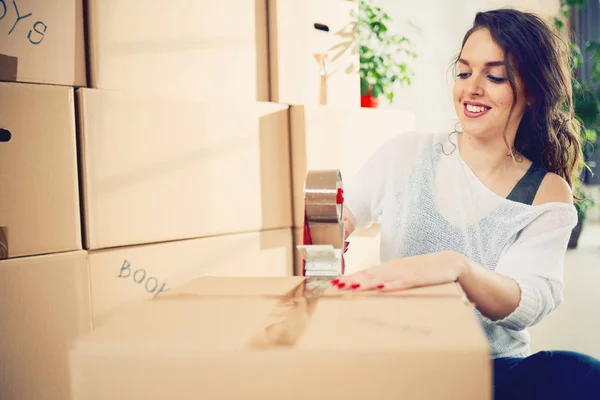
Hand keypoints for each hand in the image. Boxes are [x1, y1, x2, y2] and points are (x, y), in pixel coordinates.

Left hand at [333, 251, 468, 290]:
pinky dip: (391, 285)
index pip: (366, 272)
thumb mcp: (405, 275)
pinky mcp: (418, 278)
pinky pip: (402, 282)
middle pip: (369, 274)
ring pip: (382, 277)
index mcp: (390, 268)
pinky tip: (381, 288)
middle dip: (352, 279)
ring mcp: (406, 272)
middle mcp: (394, 268)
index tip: (335, 282)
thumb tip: (374, 288)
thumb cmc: (425, 271)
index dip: (350, 277)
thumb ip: (391, 280)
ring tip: (352, 286)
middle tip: (336, 285)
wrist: (451, 263)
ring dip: (366, 282)